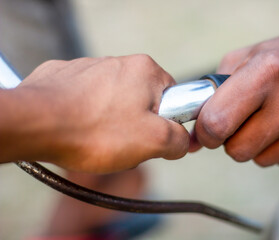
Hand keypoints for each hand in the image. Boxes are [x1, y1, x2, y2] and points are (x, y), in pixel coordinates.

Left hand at [1, 55, 188, 172]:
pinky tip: (79, 129)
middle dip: (139, 127)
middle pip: (144, 102)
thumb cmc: (95, 130)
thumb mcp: (152, 142)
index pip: (174, 99)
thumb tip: (181, 142)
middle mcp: (119, 62)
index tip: (152, 141)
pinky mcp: (68, 77)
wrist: (33, 124)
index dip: (167, 125)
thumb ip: (179, 140)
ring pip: (117, 103)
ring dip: (114, 124)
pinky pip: (90, 101)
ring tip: (98, 140)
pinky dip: (90, 116)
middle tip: (124, 145)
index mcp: (146, 70)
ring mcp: (91, 68)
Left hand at [190, 24, 278, 165]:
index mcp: (270, 70)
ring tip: (274, 117)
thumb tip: (195, 136)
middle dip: (232, 139)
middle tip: (242, 121)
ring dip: (258, 144)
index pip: (217, 122)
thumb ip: (215, 90)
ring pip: (260, 160)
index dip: (206, 130)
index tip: (208, 127)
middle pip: (237, 150)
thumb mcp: (251, 55)